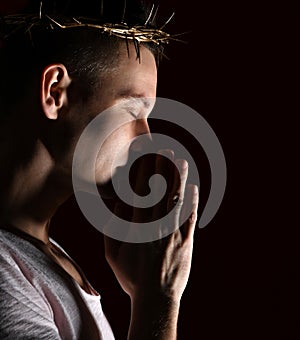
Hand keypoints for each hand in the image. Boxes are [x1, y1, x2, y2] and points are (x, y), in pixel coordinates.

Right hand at [104, 149, 198, 302]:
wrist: (156, 299)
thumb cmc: (132, 278)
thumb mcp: (113, 255)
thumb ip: (112, 229)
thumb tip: (118, 205)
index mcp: (137, 228)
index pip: (140, 194)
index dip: (142, 173)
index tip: (143, 157)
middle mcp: (156, 226)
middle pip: (160, 192)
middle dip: (162, 169)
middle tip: (165, 150)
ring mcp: (173, 233)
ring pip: (176, 201)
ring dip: (179, 180)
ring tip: (182, 162)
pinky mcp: (186, 242)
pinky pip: (190, 218)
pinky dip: (192, 203)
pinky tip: (194, 189)